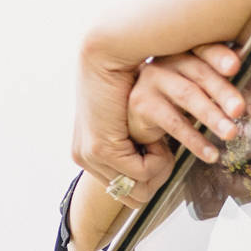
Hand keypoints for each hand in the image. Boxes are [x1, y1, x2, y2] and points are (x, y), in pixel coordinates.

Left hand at [72, 42, 172, 190]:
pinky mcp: (102, 149)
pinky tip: (160, 139)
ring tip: (166, 147)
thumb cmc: (124, 80)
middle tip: (168, 155)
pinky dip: (159, 161)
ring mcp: (89, 156)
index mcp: (86, 150)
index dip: (148, 179)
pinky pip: (142, 175)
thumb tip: (146, 155)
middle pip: (129, 196)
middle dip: (156, 180)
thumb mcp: (126, 117)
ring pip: (137, 189)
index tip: (161, 153)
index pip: (121, 190)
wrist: (105, 54)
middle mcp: (82, 156)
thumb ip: (131, 138)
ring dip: (159, 171)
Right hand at [126, 44, 249, 163]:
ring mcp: (152, 80)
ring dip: (211, 116)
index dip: (220, 56)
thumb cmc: (178, 99)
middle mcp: (167, 61)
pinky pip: (173, 123)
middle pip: (199, 72)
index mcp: (185, 51)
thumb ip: (227, 79)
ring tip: (231, 133)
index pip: (204, 49)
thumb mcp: (202, 86)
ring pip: (187, 96)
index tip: (237, 66)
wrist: (139, 118)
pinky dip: (195, 140)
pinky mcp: (142, 104)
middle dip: (223, 91)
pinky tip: (211, 154)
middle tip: (241, 109)